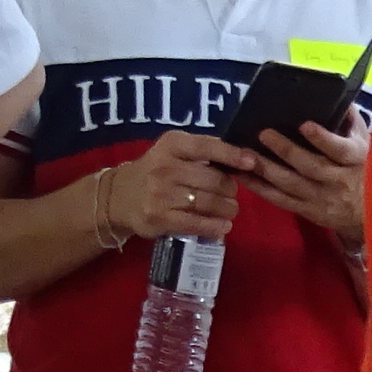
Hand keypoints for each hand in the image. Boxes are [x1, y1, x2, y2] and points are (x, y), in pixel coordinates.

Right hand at [102, 129, 245, 244]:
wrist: (120, 196)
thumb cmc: (157, 171)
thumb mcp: (174, 152)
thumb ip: (204, 152)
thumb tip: (244, 157)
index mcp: (171, 145)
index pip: (206, 147)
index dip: (231, 155)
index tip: (251, 162)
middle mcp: (164, 167)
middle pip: (214, 180)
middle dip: (230, 190)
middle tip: (231, 194)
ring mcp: (160, 193)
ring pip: (209, 203)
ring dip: (227, 209)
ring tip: (230, 210)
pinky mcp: (160, 217)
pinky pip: (197, 223)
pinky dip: (216, 226)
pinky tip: (224, 226)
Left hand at [239, 109, 367, 238]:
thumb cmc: (366, 171)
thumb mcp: (367, 145)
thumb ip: (352, 122)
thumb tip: (337, 97)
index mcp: (355, 161)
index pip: (340, 150)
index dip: (322, 138)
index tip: (305, 125)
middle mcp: (339, 181)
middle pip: (311, 167)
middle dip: (286, 150)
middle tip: (264, 134)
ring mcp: (323, 199)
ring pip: (291, 184)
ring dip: (266, 169)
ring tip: (246, 154)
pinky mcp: (310, 212)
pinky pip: (281, 200)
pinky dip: (261, 189)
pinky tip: (243, 176)